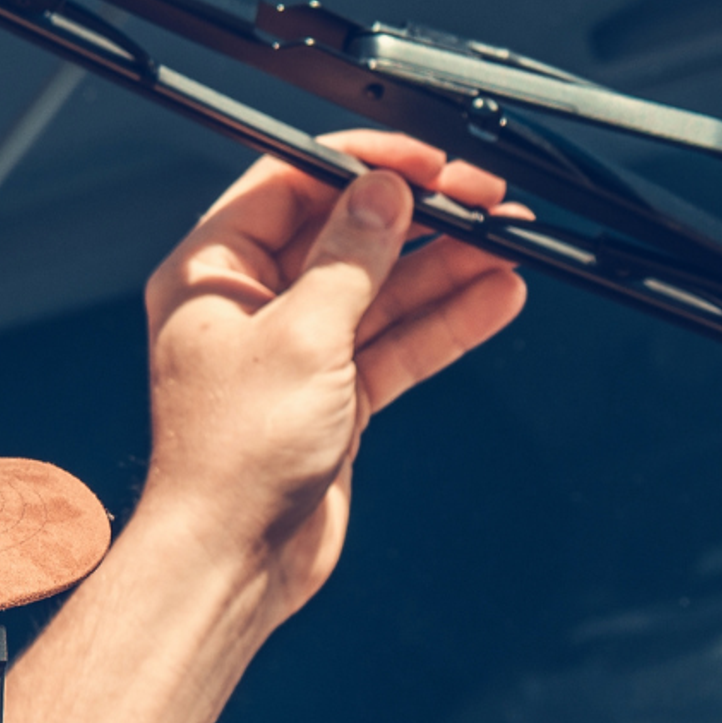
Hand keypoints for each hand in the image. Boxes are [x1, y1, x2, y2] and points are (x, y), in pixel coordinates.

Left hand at [139, 131, 527, 620]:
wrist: (235, 561)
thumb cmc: (232, 459)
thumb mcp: (303, 335)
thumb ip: (352, 258)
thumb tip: (382, 194)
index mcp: (214, 274)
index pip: (291, 184)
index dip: (362, 167)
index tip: (421, 160)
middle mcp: (253, 305)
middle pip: (347, 237)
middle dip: (420, 218)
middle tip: (480, 199)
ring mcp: (297, 351)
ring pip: (383, 291)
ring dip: (447, 268)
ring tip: (507, 244)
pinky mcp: (335, 396)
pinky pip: (398, 343)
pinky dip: (446, 323)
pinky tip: (494, 298)